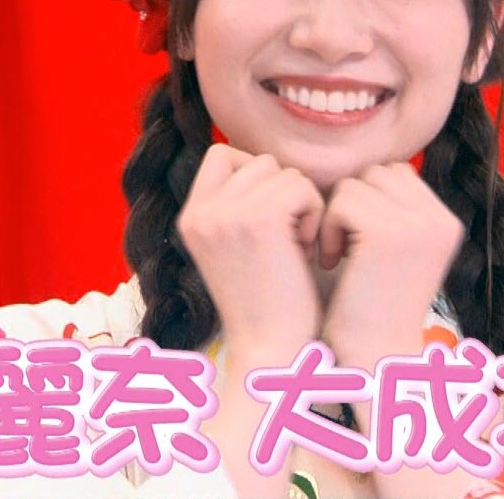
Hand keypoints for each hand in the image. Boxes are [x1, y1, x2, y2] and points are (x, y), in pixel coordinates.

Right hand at [176, 143, 324, 358]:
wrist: (273, 348)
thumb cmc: (268, 301)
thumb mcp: (237, 245)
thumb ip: (239, 205)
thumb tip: (268, 164)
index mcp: (190, 218)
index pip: (221, 155)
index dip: (256, 175)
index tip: (274, 216)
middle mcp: (200, 213)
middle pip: (257, 161)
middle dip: (283, 192)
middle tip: (289, 236)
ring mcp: (225, 214)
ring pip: (282, 171)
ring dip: (301, 203)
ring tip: (296, 244)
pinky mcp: (258, 220)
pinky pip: (300, 186)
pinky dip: (314, 212)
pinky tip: (306, 248)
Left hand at [319, 163, 464, 354]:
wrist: (369, 358)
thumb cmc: (367, 307)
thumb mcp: (392, 251)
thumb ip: (390, 209)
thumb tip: (368, 170)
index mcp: (446, 223)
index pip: (396, 174)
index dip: (366, 200)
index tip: (357, 242)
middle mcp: (440, 220)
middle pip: (377, 173)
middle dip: (351, 204)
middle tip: (344, 248)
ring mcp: (418, 225)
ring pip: (357, 184)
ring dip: (337, 216)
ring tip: (339, 256)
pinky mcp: (389, 234)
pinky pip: (342, 202)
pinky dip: (328, 229)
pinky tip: (331, 261)